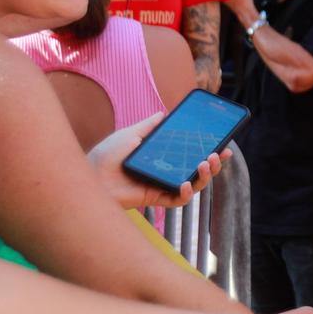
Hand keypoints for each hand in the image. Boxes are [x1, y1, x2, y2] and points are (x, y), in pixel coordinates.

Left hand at [88, 113, 225, 210]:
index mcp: (161, 157)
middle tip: (221, 153)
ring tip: (207, 162)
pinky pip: (178, 200)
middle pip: (197, 170)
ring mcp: (162, 186)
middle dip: (214, 163)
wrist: (90, 176)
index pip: (190, 153)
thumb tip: (163, 113)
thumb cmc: (106, 156)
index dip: (208, 149)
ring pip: (193, 185)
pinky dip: (185, 192)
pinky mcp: (156, 199)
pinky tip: (186, 182)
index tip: (222, 141)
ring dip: (204, 175)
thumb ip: (148, 126)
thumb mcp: (130, 134)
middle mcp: (165, 172)